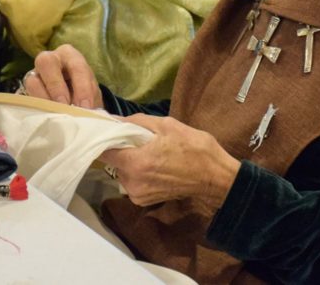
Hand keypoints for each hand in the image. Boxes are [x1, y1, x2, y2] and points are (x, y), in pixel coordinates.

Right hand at [24, 44, 102, 108]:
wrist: (73, 99)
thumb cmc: (83, 92)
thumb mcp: (90, 92)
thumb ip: (90, 98)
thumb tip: (93, 114)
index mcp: (71, 56)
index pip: (77, 66)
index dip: (82, 87)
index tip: (85, 107)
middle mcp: (51, 59)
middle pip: (46, 62)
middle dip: (56, 86)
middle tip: (64, 106)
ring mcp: (35, 73)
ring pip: (32, 80)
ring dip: (44, 99)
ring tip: (55, 114)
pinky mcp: (28, 89)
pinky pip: (27, 97)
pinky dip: (37, 107)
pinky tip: (47, 116)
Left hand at [101, 115, 240, 214]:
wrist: (215, 177)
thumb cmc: (194, 147)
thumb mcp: (167, 125)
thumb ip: (136, 122)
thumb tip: (113, 119)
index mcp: (136, 163)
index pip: (104, 150)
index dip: (105, 138)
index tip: (109, 129)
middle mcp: (131, 182)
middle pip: (113, 161)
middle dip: (122, 148)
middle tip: (139, 139)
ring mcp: (137, 194)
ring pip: (122, 171)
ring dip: (130, 160)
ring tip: (151, 152)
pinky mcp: (143, 201)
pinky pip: (131, 181)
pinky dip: (138, 172)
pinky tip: (155, 165)